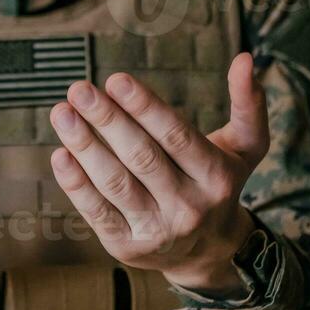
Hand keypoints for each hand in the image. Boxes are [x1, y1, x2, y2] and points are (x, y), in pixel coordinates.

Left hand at [47, 53, 269, 294]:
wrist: (211, 251)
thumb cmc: (221, 183)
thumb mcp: (246, 147)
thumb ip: (248, 103)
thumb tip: (246, 58)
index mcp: (217, 176)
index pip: (176, 136)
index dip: (144, 107)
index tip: (115, 80)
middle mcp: (189, 206)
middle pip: (142, 157)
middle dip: (107, 120)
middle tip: (79, 89)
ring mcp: (157, 230)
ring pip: (115, 183)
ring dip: (84, 146)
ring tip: (62, 113)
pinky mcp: (127, 246)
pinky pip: (97, 212)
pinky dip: (76, 184)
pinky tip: (61, 154)